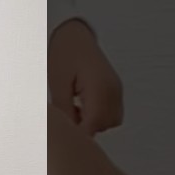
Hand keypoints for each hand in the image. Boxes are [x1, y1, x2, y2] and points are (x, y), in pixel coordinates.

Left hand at [49, 19, 123, 135]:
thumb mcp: (58, 85)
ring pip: (111, 121)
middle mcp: (113, 90)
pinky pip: (112, 112)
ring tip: (74, 110)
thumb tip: (67, 133)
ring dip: (94, 123)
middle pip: (104, 125)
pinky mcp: (115, 90)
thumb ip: (64, 111)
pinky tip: (82, 106)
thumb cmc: (64, 55)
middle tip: (68, 119)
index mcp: (99, 88)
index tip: (67, 139)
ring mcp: (116, 90)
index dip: (80, 136)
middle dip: (87, 128)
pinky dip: (99, 115)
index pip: (94, 124)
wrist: (74, 36)